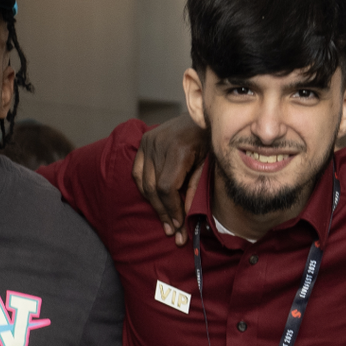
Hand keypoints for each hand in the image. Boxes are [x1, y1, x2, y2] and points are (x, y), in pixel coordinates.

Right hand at [132, 116, 206, 245]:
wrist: (200, 114)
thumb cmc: (208, 140)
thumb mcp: (207, 164)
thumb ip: (195, 188)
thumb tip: (187, 216)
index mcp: (178, 149)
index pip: (166, 187)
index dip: (171, 209)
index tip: (178, 225)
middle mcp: (159, 144)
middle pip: (154, 187)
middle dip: (163, 212)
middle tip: (172, 231)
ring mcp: (149, 142)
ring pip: (144, 183)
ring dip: (154, 204)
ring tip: (165, 220)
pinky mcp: (143, 141)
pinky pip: (137, 172)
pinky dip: (144, 189)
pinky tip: (154, 201)